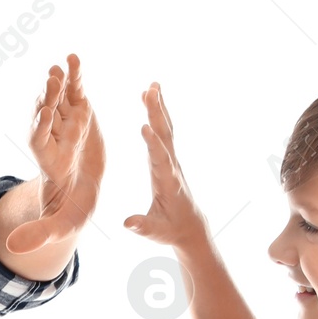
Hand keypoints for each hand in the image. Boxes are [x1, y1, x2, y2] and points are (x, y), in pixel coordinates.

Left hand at [3, 52, 104, 254]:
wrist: (78, 195)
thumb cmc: (69, 212)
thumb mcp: (57, 227)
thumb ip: (38, 234)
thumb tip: (11, 249)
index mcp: (49, 161)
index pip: (38, 142)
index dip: (40, 128)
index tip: (43, 116)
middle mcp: (53, 139)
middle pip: (46, 115)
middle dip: (49, 98)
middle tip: (52, 79)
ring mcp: (65, 124)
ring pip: (59, 100)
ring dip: (59, 83)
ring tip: (64, 64)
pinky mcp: (79, 115)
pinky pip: (75, 93)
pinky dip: (75, 77)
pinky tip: (74, 58)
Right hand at [123, 82, 209, 250]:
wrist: (190, 226)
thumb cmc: (170, 230)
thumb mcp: (155, 232)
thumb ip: (142, 226)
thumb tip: (127, 223)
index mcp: (168, 182)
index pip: (160, 159)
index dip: (153, 144)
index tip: (145, 127)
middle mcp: (171, 166)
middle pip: (165, 135)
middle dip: (158, 113)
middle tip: (152, 90)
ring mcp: (171, 160)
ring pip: (166, 129)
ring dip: (159, 108)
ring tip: (152, 86)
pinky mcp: (167, 158)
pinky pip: (163, 132)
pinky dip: (158, 114)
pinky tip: (151, 100)